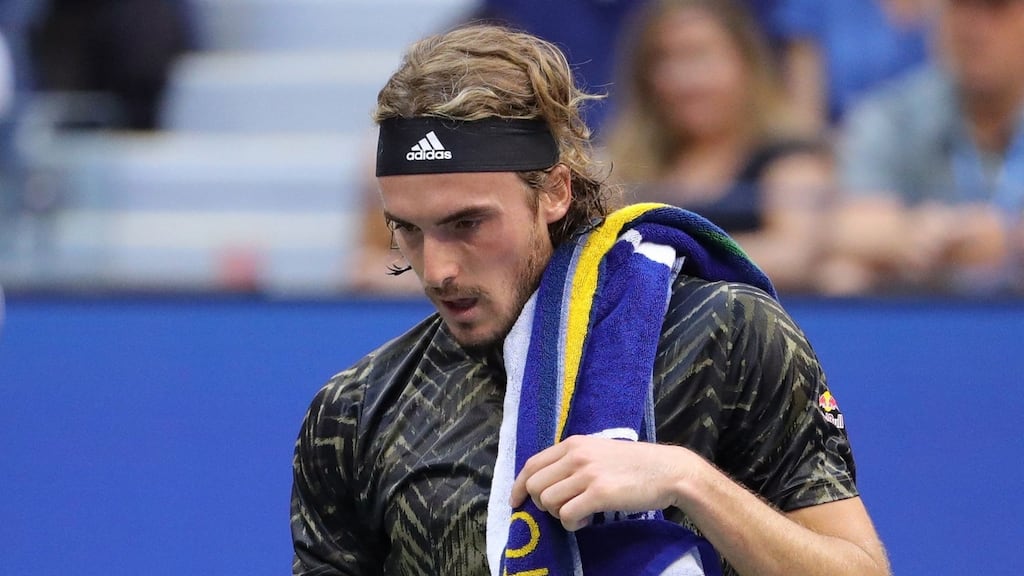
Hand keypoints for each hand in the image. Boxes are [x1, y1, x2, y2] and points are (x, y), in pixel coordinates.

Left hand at [509, 435, 701, 530]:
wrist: (668, 470)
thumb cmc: (635, 464)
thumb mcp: (598, 452)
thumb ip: (573, 461)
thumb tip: (546, 483)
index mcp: (573, 443)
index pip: (532, 464)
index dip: (519, 486)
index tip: (516, 502)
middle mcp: (576, 455)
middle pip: (535, 486)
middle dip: (543, 504)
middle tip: (563, 509)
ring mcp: (587, 473)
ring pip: (548, 502)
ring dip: (560, 515)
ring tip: (580, 513)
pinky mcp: (599, 493)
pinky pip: (567, 515)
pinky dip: (573, 524)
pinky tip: (589, 519)